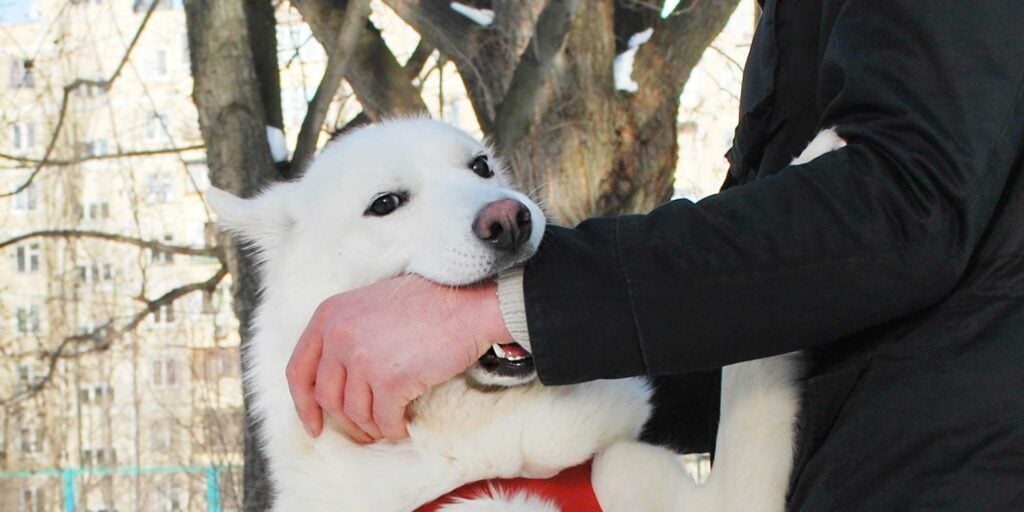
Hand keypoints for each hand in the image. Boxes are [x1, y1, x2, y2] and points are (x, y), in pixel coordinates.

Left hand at [286, 275, 511, 442]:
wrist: (465, 304)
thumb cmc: (424, 305)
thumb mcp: (368, 306)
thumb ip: (344, 335)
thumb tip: (335, 381)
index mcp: (328, 316)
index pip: (298, 371)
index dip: (303, 404)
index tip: (313, 425)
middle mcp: (339, 336)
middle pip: (327, 397)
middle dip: (344, 422)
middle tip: (362, 432)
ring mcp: (363, 359)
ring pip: (354, 413)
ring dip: (371, 427)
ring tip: (386, 427)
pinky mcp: (391, 380)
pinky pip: (384, 420)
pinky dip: (393, 429)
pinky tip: (402, 427)